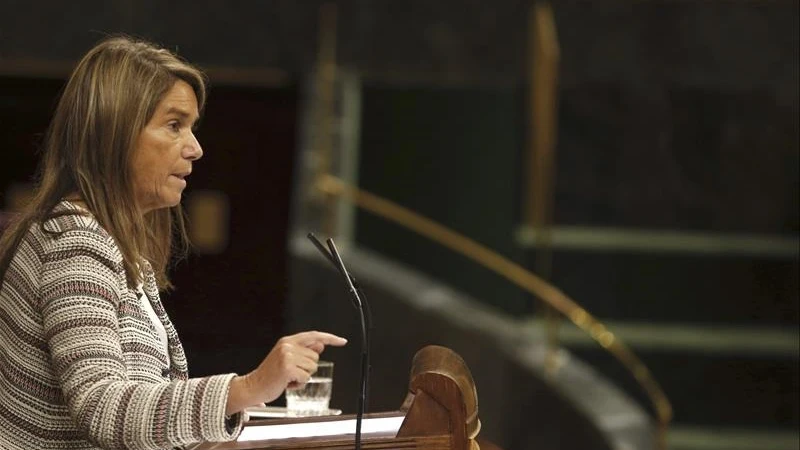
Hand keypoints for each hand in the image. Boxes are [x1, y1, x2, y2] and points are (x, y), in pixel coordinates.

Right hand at [226, 331, 346, 414]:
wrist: (253, 386)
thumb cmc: (270, 375)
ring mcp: (287, 356)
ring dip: (303, 376)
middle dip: (307, 368)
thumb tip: (321, 345)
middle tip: (291, 372)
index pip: (314, 335)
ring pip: (312, 367)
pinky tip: (287, 383)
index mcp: (287, 341)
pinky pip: (306, 377)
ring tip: (289, 378)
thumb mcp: (287, 358)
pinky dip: (299, 384)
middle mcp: (287, 346)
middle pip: (315, 356)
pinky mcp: (287, 368)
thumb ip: (304, 351)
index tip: (342, 341)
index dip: (330, 338)